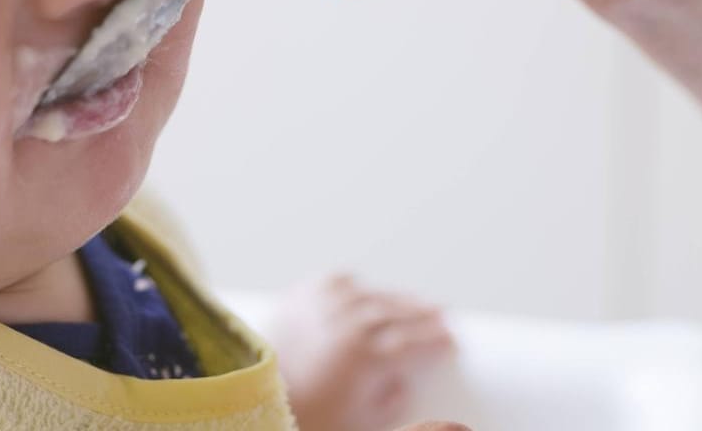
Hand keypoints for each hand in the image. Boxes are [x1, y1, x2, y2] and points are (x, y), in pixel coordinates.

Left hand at [264, 274, 454, 430]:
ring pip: (370, 295)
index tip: (451, 339)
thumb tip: (403, 380)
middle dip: (423, 315)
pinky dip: (353, 287)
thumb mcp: (360, 423)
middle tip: (442, 315)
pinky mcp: (299, 298)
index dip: (435, 340)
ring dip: (395, 299)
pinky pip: (336, 284)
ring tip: (415, 302)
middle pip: (397, 314)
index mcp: (366, 358)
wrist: (250, 401)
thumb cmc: (304, 418)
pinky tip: (363, 292)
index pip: (413, 342)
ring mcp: (323, 306)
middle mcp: (347, 325)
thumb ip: (390, 402)